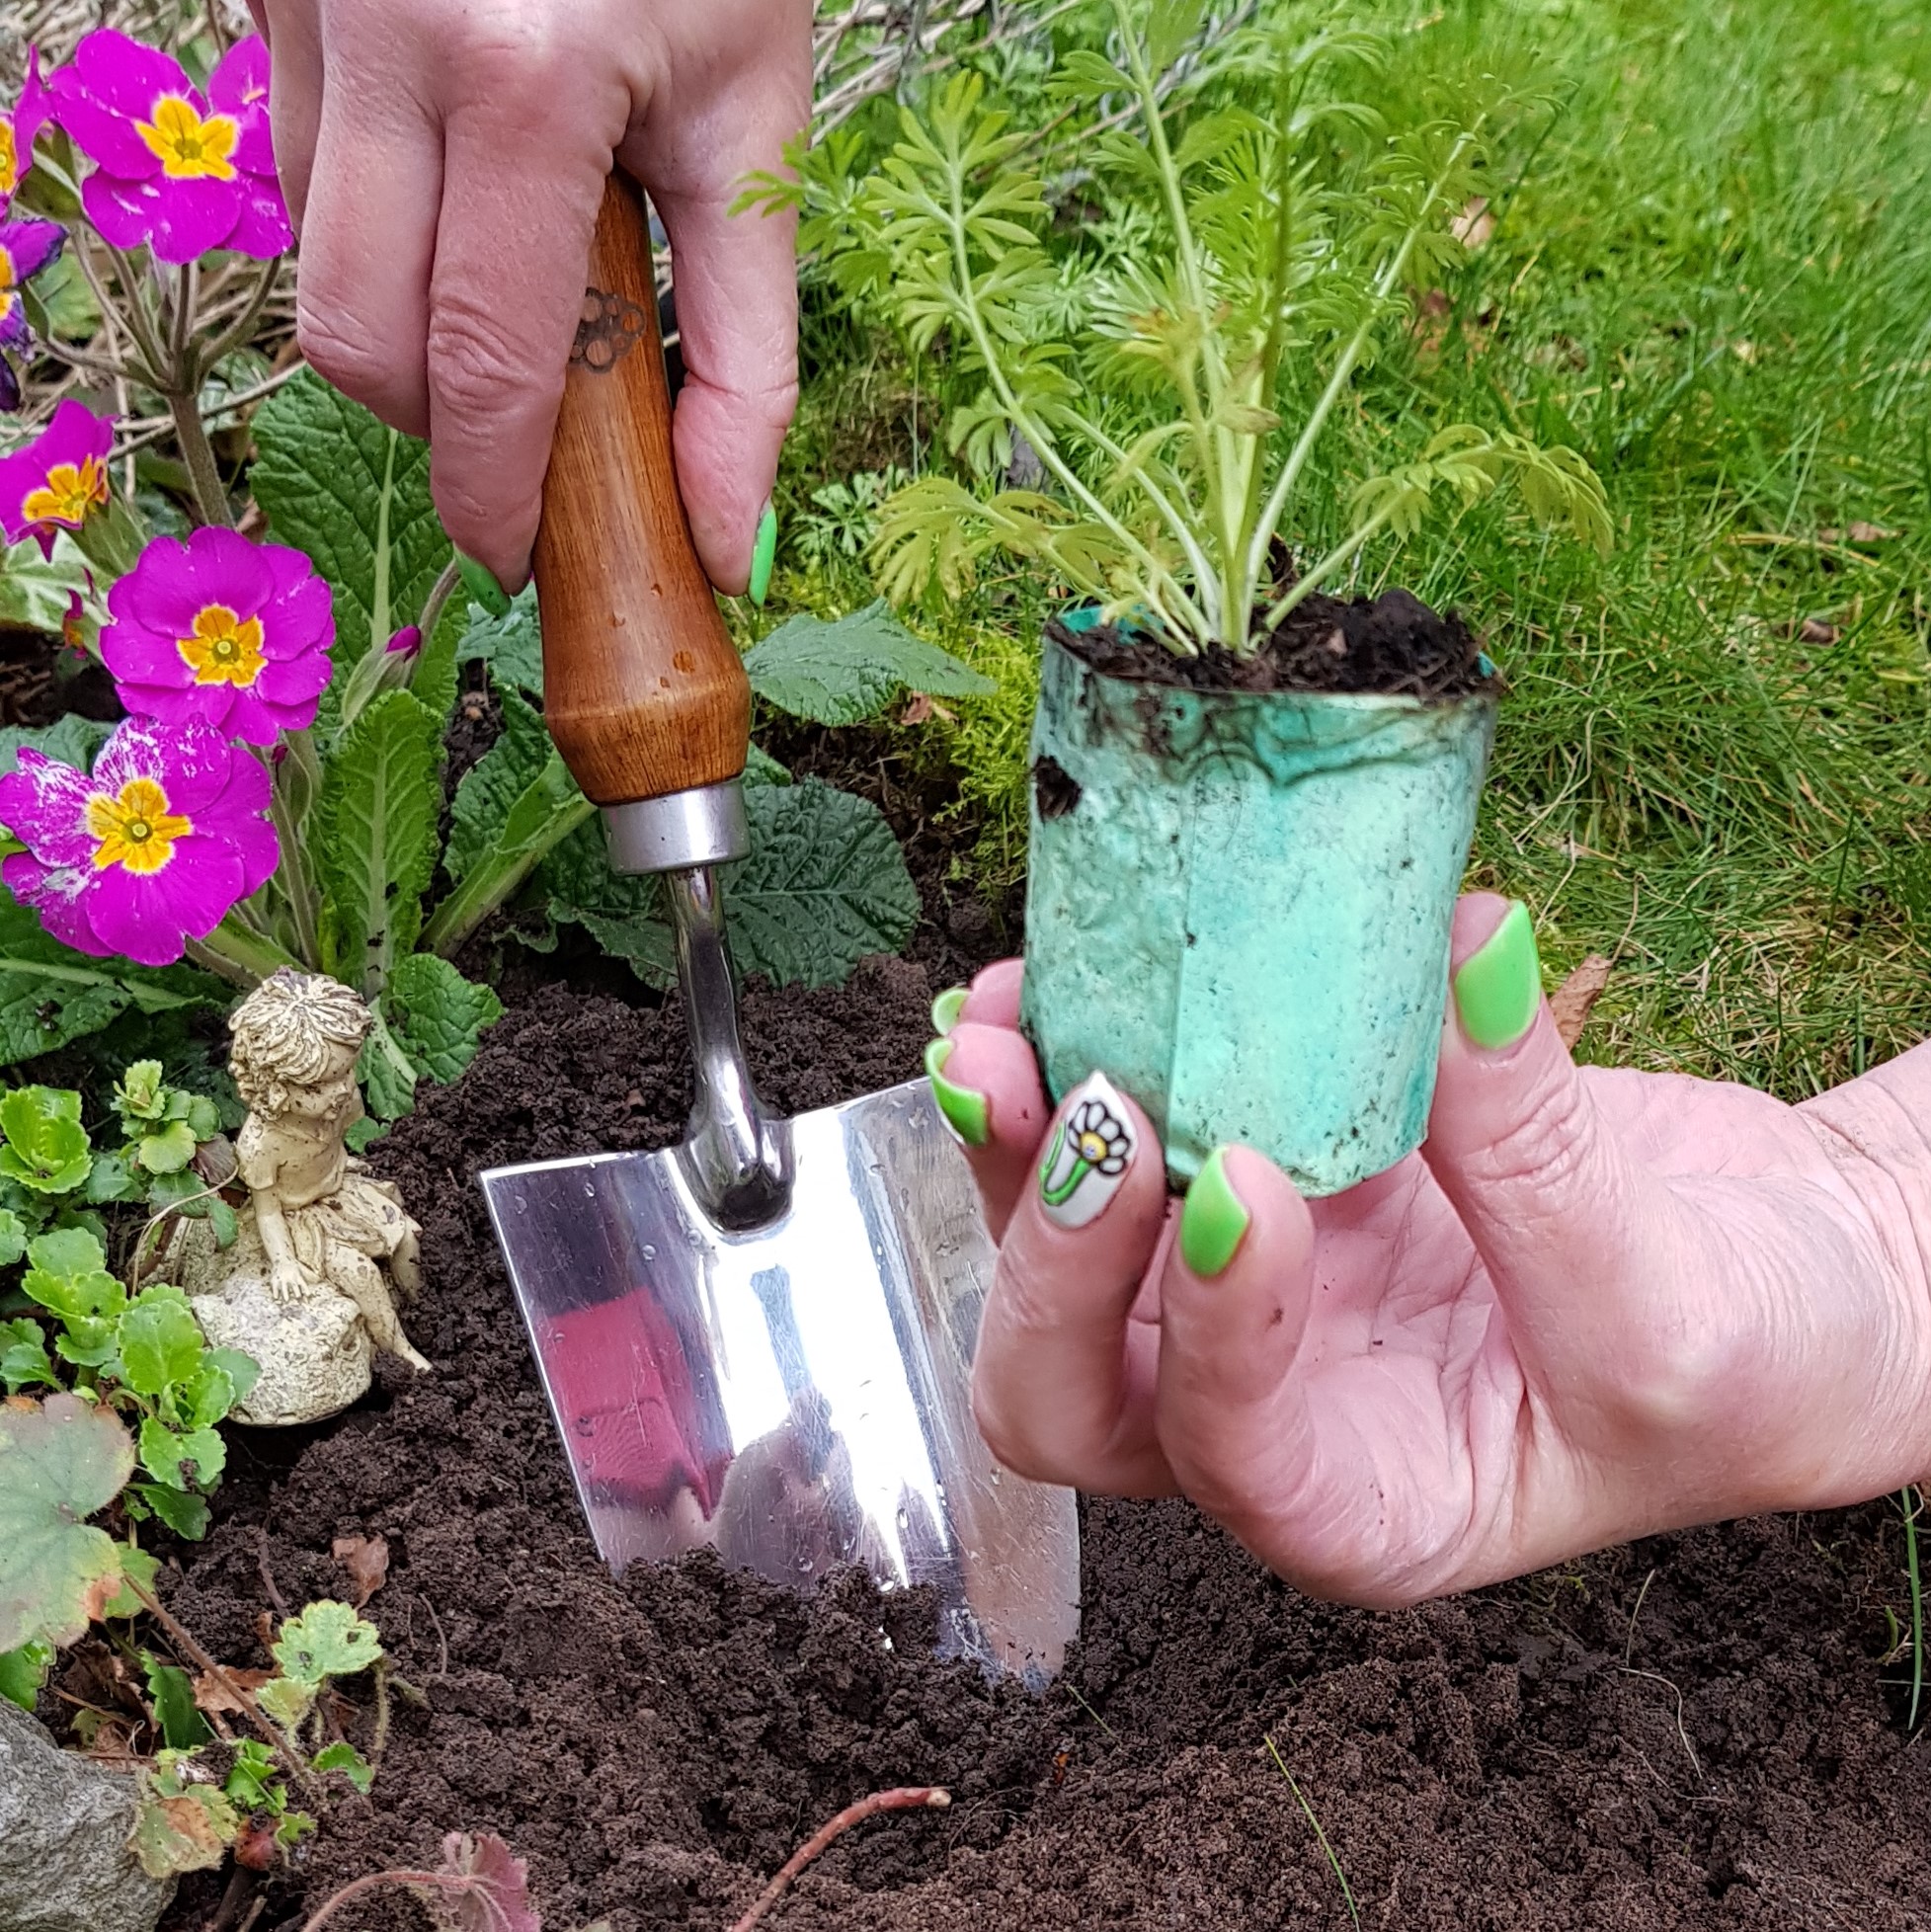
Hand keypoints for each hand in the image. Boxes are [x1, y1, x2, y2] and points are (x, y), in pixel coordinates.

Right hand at [252, 0, 810, 588]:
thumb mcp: (754, 130)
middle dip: (438, 421)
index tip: (516, 560)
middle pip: (358, 335)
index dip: (491, 493)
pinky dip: (374, 215)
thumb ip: (748, 354)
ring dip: (404, 314)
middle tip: (517, 424)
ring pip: (312, 255)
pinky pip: (295, 162)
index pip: (481, 361)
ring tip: (505, 258)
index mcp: (521, 79)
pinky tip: (454, 167)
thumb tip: (725, 544)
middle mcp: (385, 35)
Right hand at [268, 1257, 310, 1304]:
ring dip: (285, 1294)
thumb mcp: (302, 1269)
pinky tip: (276, 1297)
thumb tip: (318, 1281)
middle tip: (298, 1297)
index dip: (306, 1289)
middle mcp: (290, 1277)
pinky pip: (274, 1287)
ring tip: (286, 1300)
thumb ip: (309, 1276)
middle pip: (294, 1285)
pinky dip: (275, 1292)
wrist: (281, 1258)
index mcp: (298, 1276)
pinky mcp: (274, 1280)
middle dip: (296, 1292)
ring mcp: (282, 1279)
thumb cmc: (293, 1266)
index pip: (303, 1283)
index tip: (309, 1295)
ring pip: (284, 1287)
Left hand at [931, 896, 1930, 1608]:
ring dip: (1022, 1150)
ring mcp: (1247, 1288)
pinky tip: (1062, 978)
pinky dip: (1076, 1067)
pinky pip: (1132, 1137)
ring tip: (1008, 1022)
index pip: (1229, 1455)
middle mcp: (1268, 1413)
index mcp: (1362, 1506)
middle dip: (1048, 1257)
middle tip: (1088, 1114)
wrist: (1790, 1272)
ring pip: (1065, 1255)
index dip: (1209, 1330)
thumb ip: (1537, 1151)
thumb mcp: (1664, 1295)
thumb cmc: (1752, 1355)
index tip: (1247, 1180)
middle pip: (1076, 1387)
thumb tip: (1451, 964)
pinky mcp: (1265, 1167)